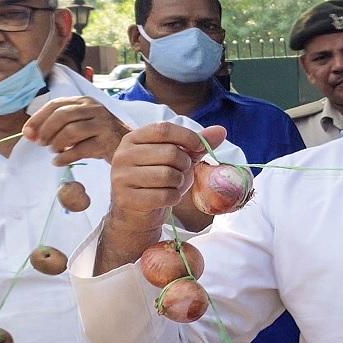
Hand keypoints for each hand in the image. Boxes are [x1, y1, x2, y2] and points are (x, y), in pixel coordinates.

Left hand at [23, 96, 131, 165]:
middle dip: (46, 131)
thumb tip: (30, 133)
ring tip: (54, 151)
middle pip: (62, 116)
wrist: (128, 146)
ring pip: (70, 131)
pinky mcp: (107, 142)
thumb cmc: (99, 135)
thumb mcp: (81, 122)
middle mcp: (94, 109)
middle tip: (42, 144)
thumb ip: (58, 124)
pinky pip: (80, 150)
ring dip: (56, 144)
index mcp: (85, 101)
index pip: (55, 104)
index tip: (27, 133)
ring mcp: (102, 124)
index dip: (38, 119)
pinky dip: (65, 158)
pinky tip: (59, 162)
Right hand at [107, 122, 227, 225]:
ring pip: (168, 175)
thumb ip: (196, 144)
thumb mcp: (178, 158)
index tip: (200, 147)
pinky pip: (164, 196)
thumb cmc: (159, 180)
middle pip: (169, 152)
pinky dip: (173, 198)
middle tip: (181, 173)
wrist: (138, 214)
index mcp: (133, 138)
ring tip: (173, 185)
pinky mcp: (126, 198)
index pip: (164, 129)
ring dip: (179, 183)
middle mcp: (122, 155)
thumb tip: (221, 130)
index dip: (187, 137)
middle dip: (184, 165)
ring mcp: (121, 177)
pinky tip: (167, 198)